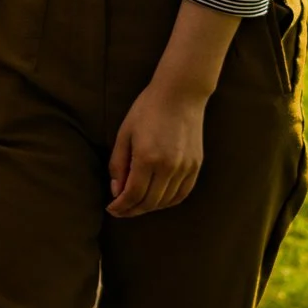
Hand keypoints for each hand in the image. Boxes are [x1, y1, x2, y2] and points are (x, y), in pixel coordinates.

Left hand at [107, 76, 208, 216]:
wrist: (180, 96)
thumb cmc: (146, 111)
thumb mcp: (124, 134)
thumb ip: (118, 164)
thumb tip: (116, 190)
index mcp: (147, 158)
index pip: (133, 194)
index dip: (121, 206)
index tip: (111, 209)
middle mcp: (168, 167)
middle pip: (149, 201)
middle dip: (132, 210)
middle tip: (120, 211)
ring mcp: (185, 168)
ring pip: (166, 200)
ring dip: (149, 208)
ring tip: (136, 206)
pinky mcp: (196, 166)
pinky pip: (182, 193)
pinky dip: (168, 201)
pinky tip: (157, 201)